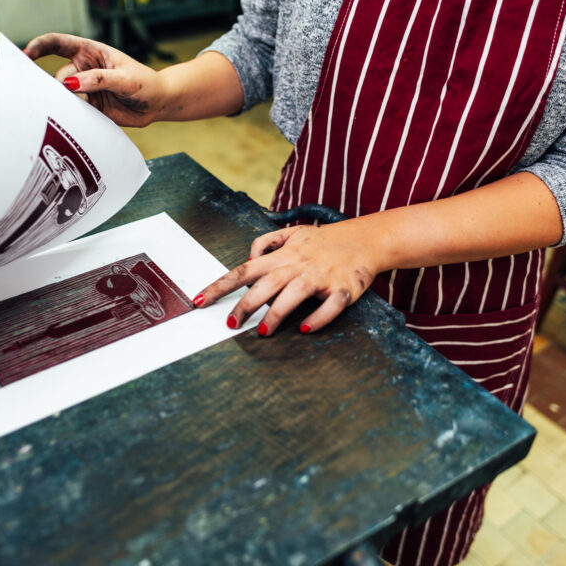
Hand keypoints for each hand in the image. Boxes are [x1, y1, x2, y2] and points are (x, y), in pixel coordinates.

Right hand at [24, 33, 167, 126]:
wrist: (158, 104)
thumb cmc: (145, 83)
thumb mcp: (125, 78)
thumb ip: (99, 79)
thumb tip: (72, 84)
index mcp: (90, 51)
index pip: (58, 43)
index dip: (39, 46)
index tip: (25, 54)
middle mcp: (83, 69)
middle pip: (57, 76)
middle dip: (55, 86)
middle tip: (61, 96)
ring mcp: (85, 89)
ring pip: (63, 96)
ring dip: (65, 103)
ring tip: (81, 107)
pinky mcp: (89, 107)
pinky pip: (73, 110)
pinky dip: (72, 114)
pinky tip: (78, 117)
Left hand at [193, 220, 381, 335]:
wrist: (366, 239)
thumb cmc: (325, 240)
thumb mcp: (293, 233)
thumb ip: (267, 242)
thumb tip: (248, 256)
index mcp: (283, 256)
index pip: (244, 270)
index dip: (220, 285)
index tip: (199, 300)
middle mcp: (298, 265)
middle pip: (265, 284)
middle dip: (245, 304)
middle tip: (230, 324)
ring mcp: (320, 277)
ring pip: (293, 295)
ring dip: (276, 314)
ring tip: (262, 331)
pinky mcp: (342, 289)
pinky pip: (329, 305)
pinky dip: (318, 317)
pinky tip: (306, 328)